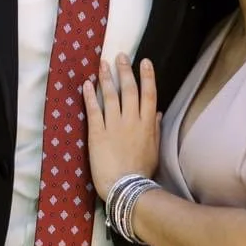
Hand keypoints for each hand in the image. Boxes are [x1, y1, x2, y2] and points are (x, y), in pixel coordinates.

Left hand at [84, 54, 160, 199]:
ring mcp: (114, 126)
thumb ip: (155, 128)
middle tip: (121, 56)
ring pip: (110, 96)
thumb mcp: (154, 149)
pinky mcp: (97, 133)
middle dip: (125, 71)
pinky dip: (90, 96)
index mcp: (147, 124)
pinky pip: (93, 110)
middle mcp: (131, 121)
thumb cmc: (142, 171)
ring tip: (103, 64)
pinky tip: (87, 84)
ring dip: (106, 78)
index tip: (144, 61)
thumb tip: (157, 112)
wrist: (127, 188)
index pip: (149, 94)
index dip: (147, 76)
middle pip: (129, 90)